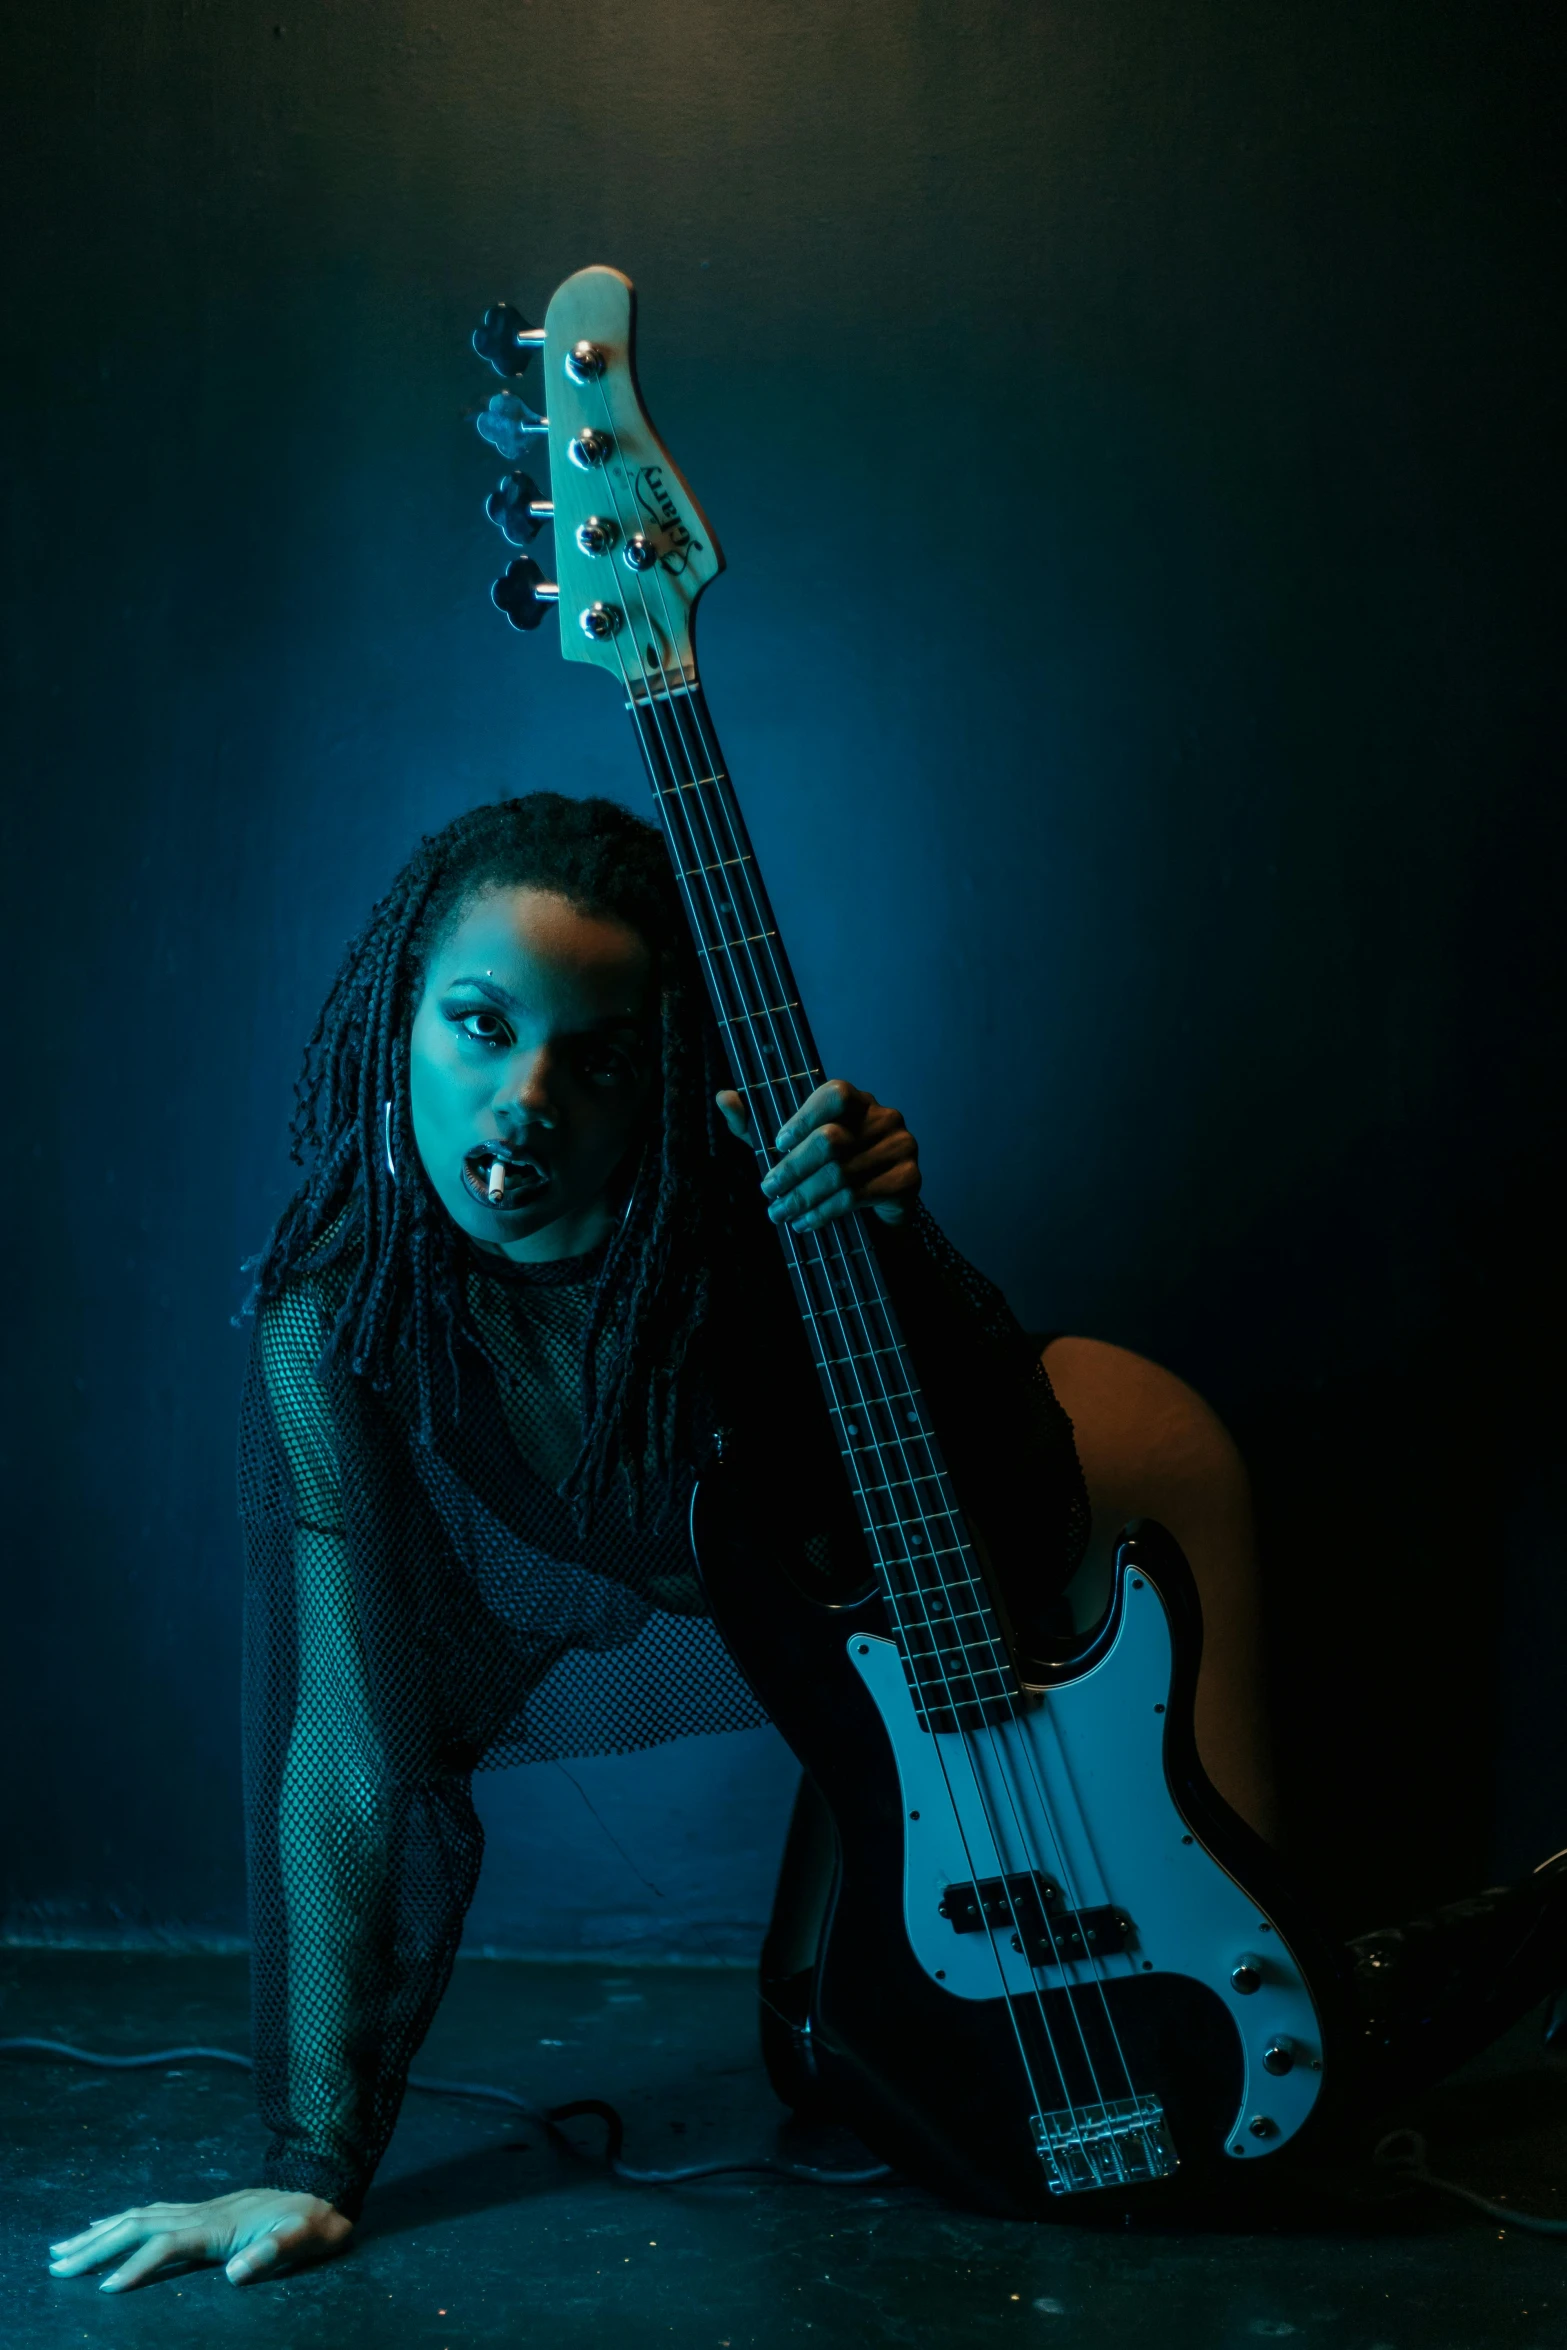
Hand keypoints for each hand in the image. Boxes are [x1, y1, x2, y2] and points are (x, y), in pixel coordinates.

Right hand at [48, 2187, 351, 2292]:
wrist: (323, 2188)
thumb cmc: (313, 2222)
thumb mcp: (303, 2238)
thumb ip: (272, 2252)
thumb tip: (235, 2273)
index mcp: (219, 2225)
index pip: (166, 2245)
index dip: (135, 2266)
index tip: (104, 2289)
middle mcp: (201, 2213)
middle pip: (138, 2226)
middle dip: (96, 2247)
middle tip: (57, 2266)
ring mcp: (199, 2208)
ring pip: (138, 2216)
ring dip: (98, 2232)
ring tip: (62, 2248)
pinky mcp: (200, 2210)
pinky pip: (150, 2211)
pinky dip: (119, 2219)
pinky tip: (102, 2225)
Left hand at [717, 1078, 920, 1231]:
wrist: (873, 1212)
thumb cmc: (825, 1170)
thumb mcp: (785, 1147)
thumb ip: (754, 1123)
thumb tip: (724, 1097)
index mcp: (856, 1100)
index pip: (835, 1094)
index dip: (804, 1117)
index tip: (776, 1144)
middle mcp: (884, 1117)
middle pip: (832, 1139)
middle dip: (793, 1169)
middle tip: (768, 1191)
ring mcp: (901, 1146)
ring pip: (842, 1173)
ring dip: (804, 1198)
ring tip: (780, 1214)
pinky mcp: (908, 1179)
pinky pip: (860, 1196)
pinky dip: (826, 1212)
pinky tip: (806, 1222)